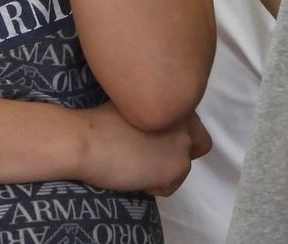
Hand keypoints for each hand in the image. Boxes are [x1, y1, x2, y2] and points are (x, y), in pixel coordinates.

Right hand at [78, 105, 210, 195]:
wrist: (87, 140)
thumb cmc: (98, 123)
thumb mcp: (132, 107)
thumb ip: (152, 113)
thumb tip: (153, 133)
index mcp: (173, 100)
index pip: (191, 122)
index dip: (172, 133)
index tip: (153, 140)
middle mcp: (186, 118)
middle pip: (199, 143)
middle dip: (180, 151)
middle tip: (152, 157)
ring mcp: (184, 142)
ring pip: (182, 167)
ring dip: (162, 170)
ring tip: (134, 166)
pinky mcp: (178, 166)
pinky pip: (170, 186)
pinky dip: (153, 186)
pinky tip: (133, 176)